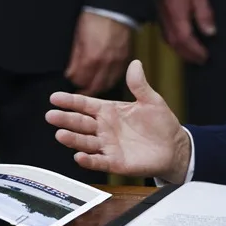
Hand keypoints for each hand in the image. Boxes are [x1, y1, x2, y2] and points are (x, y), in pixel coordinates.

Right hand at [47, 60, 191, 182]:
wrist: (174, 147)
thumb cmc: (160, 123)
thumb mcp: (151, 100)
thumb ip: (139, 84)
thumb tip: (135, 63)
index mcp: (110, 111)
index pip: (86, 105)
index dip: (71, 101)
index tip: (55, 98)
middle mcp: (105, 128)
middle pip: (81, 123)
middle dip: (66, 119)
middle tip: (51, 115)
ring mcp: (108, 145)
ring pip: (85, 142)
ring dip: (73, 139)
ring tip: (61, 134)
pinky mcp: (115, 162)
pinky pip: (98, 161)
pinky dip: (88, 160)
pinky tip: (79, 156)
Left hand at [64, 12, 131, 96]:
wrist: (115, 11)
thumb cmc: (94, 20)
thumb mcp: (78, 37)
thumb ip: (75, 57)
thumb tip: (71, 70)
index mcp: (91, 58)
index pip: (79, 80)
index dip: (72, 79)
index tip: (70, 77)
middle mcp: (105, 63)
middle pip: (93, 87)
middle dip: (84, 88)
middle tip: (78, 88)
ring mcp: (117, 62)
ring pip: (107, 84)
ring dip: (97, 86)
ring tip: (90, 85)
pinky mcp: (125, 59)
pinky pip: (117, 76)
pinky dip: (109, 80)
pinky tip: (103, 77)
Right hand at [158, 0, 215, 63]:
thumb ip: (204, 14)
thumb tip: (210, 32)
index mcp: (176, 14)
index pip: (185, 39)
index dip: (195, 51)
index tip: (206, 57)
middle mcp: (166, 17)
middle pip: (175, 43)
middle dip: (188, 54)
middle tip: (201, 60)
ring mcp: (161, 14)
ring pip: (168, 39)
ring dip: (180, 50)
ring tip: (192, 55)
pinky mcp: (160, 10)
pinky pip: (164, 32)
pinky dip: (173, 41)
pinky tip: (181, 40)